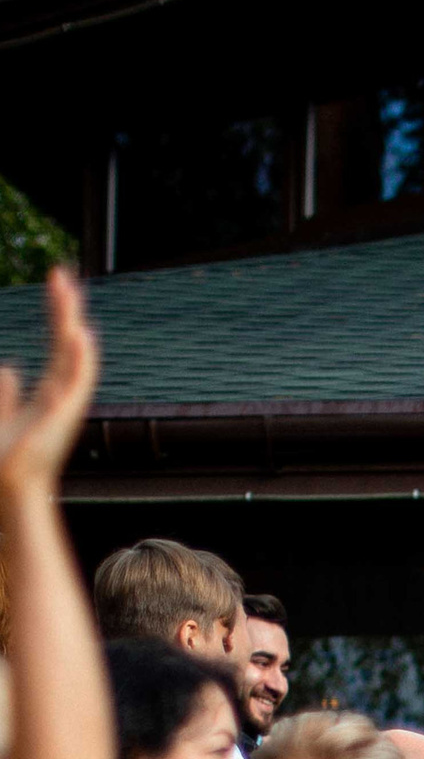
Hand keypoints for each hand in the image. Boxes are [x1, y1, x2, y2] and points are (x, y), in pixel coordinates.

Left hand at [0, 270, 99, 512]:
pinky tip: (80, 334)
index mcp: (48, 392)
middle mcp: (61, 395)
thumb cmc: (4, 458)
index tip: (57, 281)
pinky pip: (76, 382)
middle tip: (61, 272)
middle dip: (64, 308)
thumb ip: (6, 394)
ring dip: (72, 324)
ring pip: (73, 356)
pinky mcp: (63, 416)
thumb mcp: (1, 415)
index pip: (57, 344)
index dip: (57, 312)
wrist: (8, 487)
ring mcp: (64, 405)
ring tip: (69, 292)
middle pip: (65, 343)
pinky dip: (81, 358)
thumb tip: (10, 368)